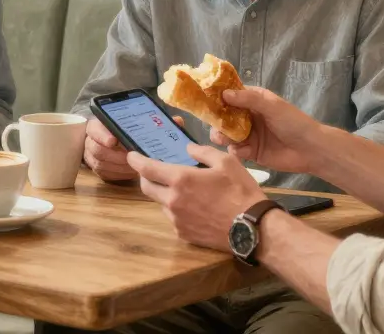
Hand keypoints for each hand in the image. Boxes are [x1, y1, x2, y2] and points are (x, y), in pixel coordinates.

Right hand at [83, 115, 186, 181]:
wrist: (112, 140)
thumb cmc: (128, 130)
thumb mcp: (137, 121)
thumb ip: (155, 120)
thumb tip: (177, 121)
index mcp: (99, 124)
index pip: (94, 128)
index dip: (102, 135)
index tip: (114, 140)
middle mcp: (92, 140)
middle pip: (97, 149)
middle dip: (116, 155)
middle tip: (132, 158)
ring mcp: (93, 156)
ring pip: (102, 164)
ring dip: (120, 166)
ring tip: (136, 166)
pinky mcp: (99, 170)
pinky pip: (106, 175)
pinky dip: (120, 174)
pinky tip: (132, 173)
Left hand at [128, 144, 264, 251]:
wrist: (253, 229)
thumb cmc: (241, 192)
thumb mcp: (227, 162)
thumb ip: (203, 152)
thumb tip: (188, 149)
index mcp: (181, 180)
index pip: (148, 169)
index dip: (136, 161)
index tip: (131, 156)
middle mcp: (173, 201)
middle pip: (147, 188)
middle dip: (146, 177)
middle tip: (154, 171)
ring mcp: (177, 220)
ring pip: (161, 203)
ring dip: (165, 194)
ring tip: (183, 190)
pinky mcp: (184, 235)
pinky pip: (173, 218)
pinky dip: (177, 210)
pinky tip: (194, 207)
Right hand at [209, 87, 325, 174]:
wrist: (310, 150)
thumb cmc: (293, 122)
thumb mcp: (271, 106)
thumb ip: (248, 99)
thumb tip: (224, 93)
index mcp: (254, 101)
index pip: (231, 96)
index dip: (217, 98)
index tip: (204, 102)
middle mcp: (248, 117)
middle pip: (225, 117)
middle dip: (217, 122)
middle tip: (215, 127)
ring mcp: (249, 135)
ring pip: (227, 135)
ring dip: (223, 137)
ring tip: (224, 139)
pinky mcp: (251, 153)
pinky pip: (236, 151)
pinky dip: (235, 151)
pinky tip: (241, 152)